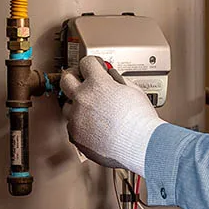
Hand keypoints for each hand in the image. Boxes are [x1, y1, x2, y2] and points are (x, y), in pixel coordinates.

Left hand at [60, 56, 165, 174]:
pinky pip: (73, 126)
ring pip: (68, 105)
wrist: (141, 146)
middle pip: (66, 79)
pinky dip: (82, 125)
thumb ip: (118, 80)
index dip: (93, 64)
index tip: (95, 67)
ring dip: (78, 104)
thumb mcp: (134, 91)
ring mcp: (77, 117)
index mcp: (98, 84)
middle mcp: (83, 98)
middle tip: (81, 80)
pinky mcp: (76, 135)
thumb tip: (111, 77)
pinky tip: (95, 126)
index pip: (86, 62)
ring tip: (93, 110)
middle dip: (74, 77)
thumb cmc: (141, 122)